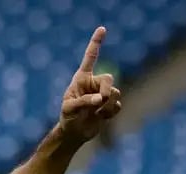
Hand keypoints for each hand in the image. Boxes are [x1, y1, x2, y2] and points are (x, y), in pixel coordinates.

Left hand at [58, 27, 122, 143]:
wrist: (74, 132)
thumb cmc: (68, 117)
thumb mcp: (70, 109)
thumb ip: (84, 102)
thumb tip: (101, 99)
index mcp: (82, 79)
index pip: (91, 57)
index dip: (96, 43)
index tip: (102, 28)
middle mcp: (94, 84)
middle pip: (109, 79)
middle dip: (107, 90)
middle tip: (100, 101)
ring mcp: (103, 94)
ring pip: (115, 94)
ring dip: (106, 106)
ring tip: (95, 113)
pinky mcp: (110, 106)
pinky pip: (117, 105)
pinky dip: (110, 113)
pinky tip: (100, 118)